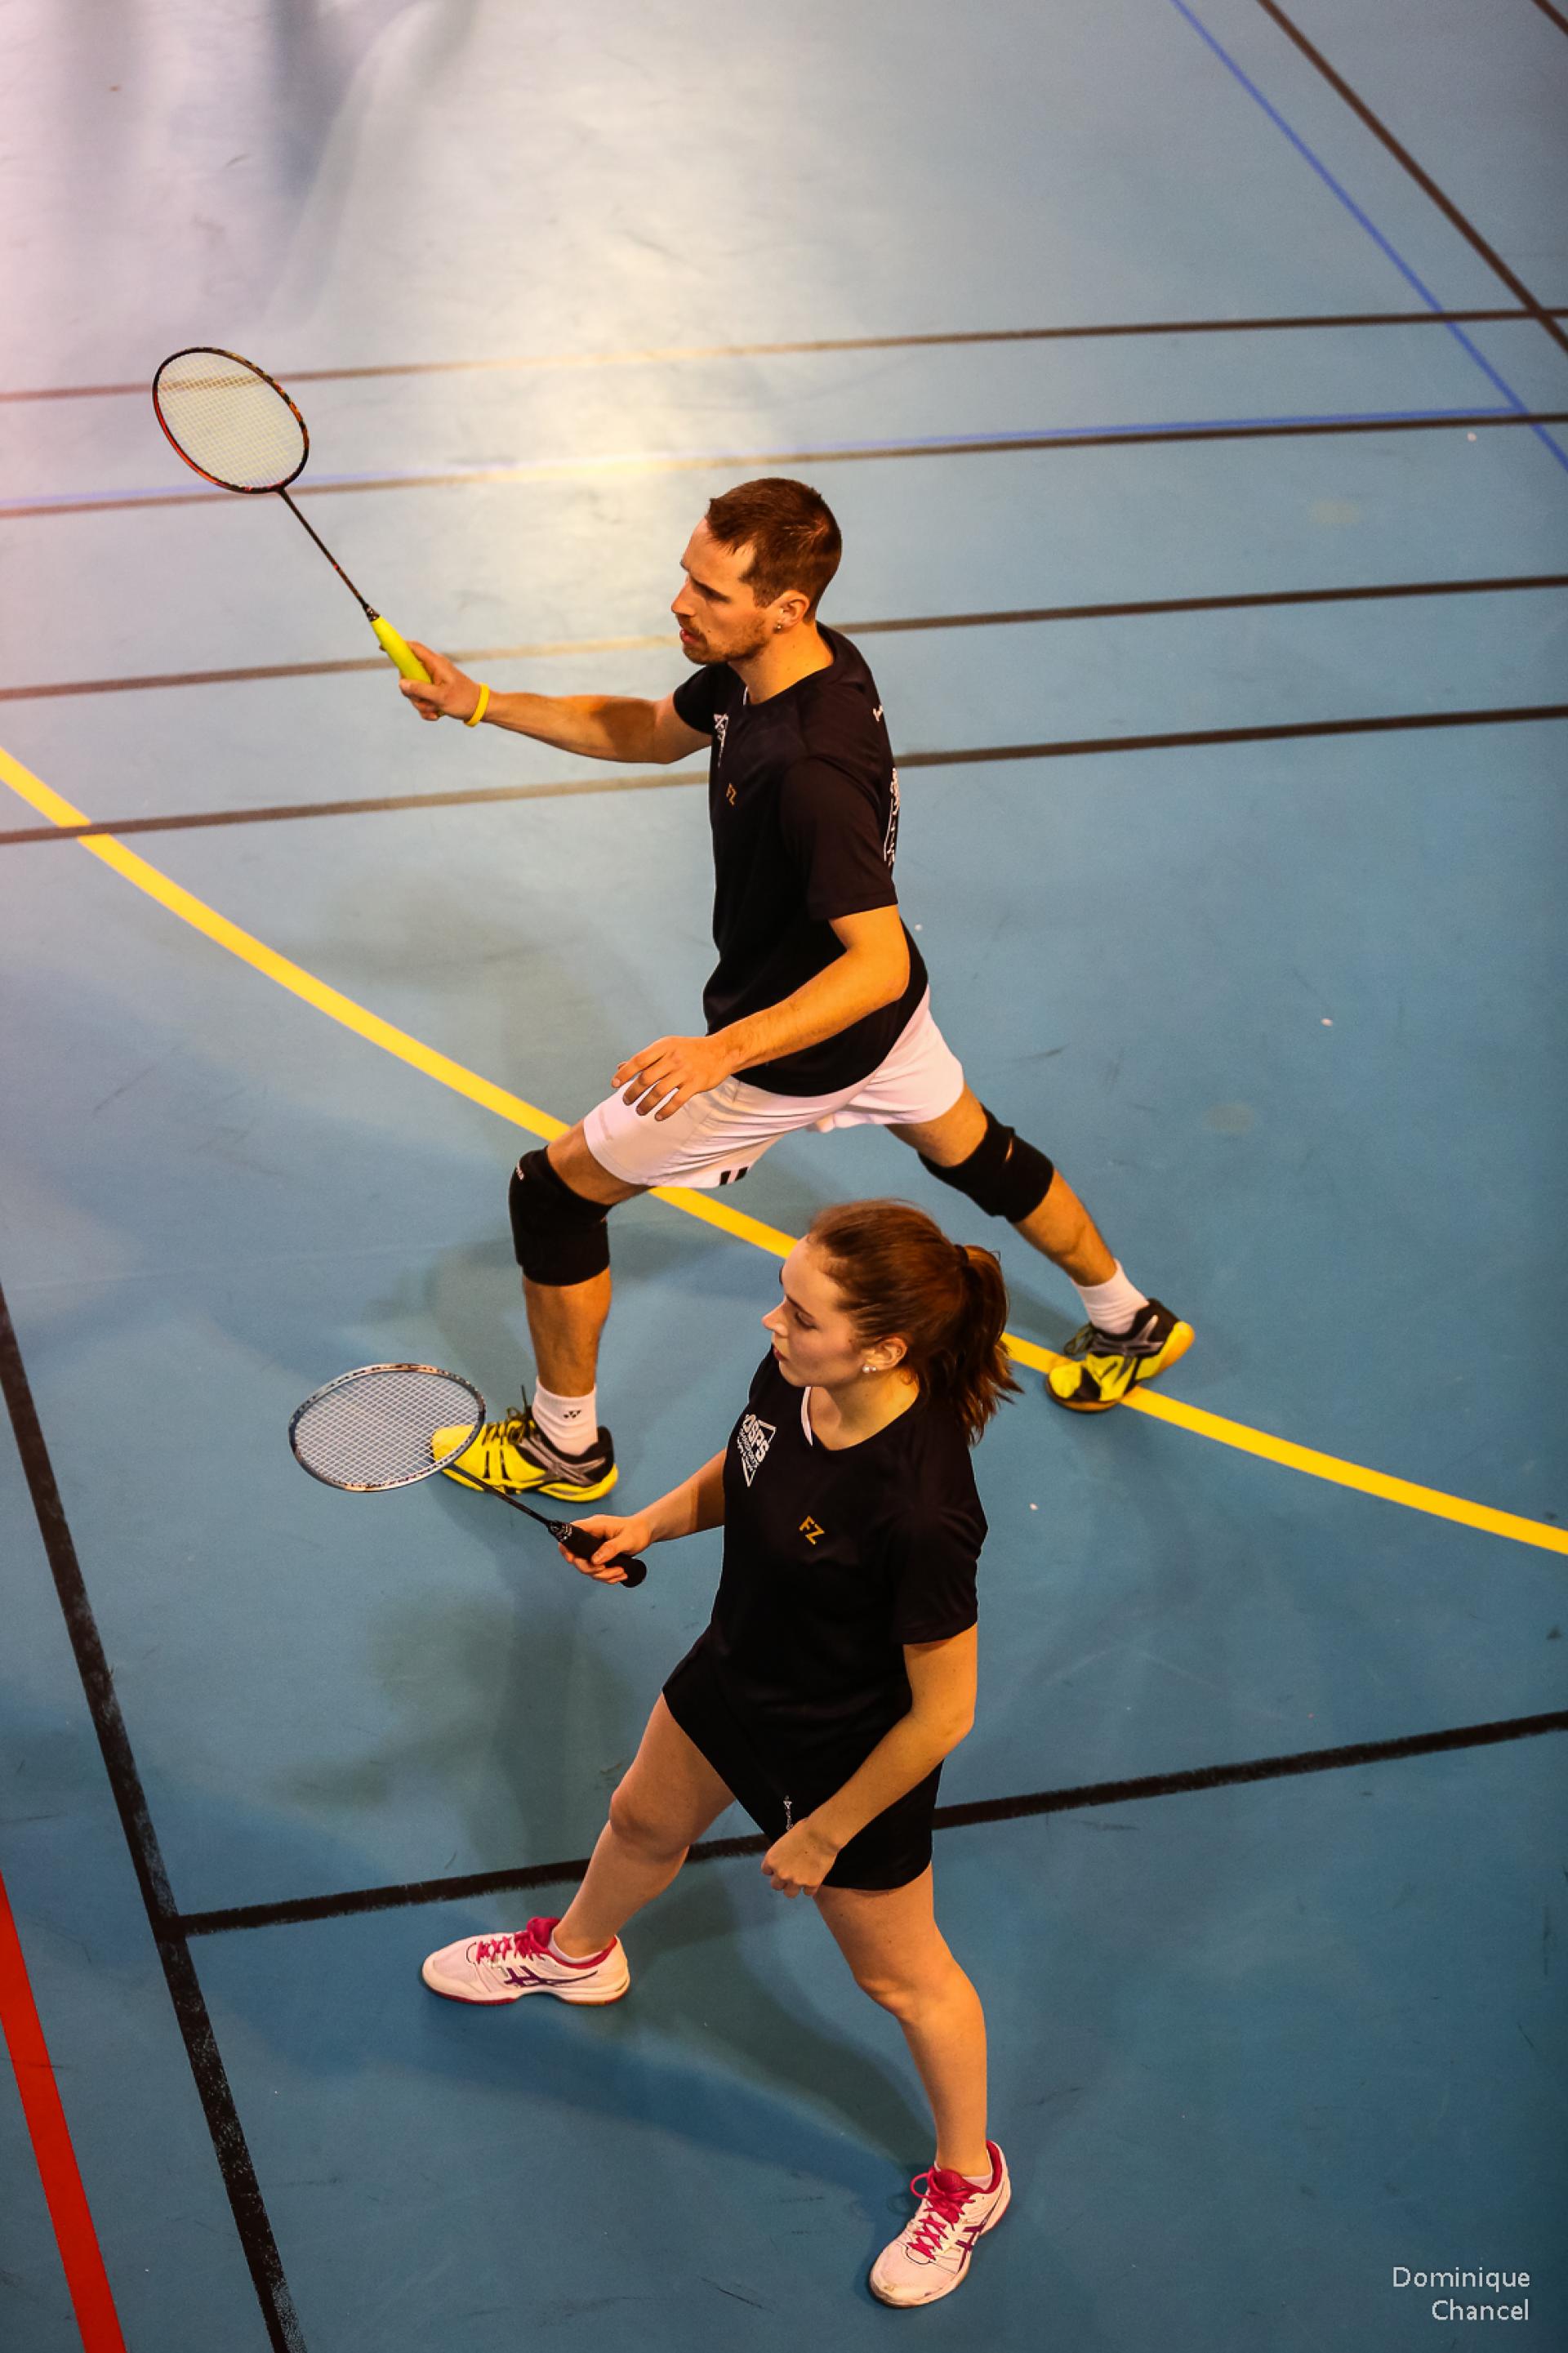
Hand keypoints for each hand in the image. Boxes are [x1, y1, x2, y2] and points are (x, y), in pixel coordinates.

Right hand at [397, 642, 481, 723]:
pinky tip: (436, 715)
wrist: (480, 709)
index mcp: (435, 664)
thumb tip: (401, 683)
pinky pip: (421, 699)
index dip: (397, 646)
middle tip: (422, 701)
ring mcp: (432, 681)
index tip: (382, 647)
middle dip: (412, 693)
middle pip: (408, 675)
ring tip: (434, 710)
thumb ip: (420, 689)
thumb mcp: (441, 696)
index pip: (413, 648)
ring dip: (420, 704)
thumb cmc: (464, 700)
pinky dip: (426, 709)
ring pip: (413, 691)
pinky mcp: (434, 691)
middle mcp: (432, 670)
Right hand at [557, 1512, 654, 1583]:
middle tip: (605, 1569)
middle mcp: (591, 1537)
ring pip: (589, 1568)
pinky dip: (608, 1577)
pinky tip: (619, 1574)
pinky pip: (598, 1572)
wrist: (645, 1533)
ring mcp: (595, 1548)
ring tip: (620, 1571)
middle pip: (577, 1557)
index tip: (573, 1560)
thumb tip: (595, 1560)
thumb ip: (611, 1548)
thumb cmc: (637, 1530)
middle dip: (590, 1568)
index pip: (571, 1534)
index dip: (567, 1548)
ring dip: (603, 1575)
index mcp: (594, 1527)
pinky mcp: (601, 1557)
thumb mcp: (627, 1539)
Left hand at [612, 1033, 738, 1119]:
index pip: (639, 1060)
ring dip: (646, 1104)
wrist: (721, 1051)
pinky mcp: (696, 1084)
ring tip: (639, 1111)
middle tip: (626, 1101)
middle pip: (646, 1078)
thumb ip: (646, 1058)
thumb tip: (620, 1067)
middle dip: (633, 1092)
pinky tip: (658, 1116)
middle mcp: (674, 1058)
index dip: (625, 1073)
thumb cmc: (689, 1050)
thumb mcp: (667, 1047)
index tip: (614, 1084)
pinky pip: (677, 1101)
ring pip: (660, 1091)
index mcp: (664, 1046)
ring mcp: (686, 1072)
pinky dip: (666, 1111)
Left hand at [760, 1818, 840, 1898]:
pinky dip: (811, 1887)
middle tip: (791, 1874)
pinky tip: (814, 1879)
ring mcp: (796, 1881)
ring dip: (794, 1887)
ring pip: (789, 1893)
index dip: (774, 1868)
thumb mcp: (786, 1839)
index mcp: (772, 1859)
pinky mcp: (811, 1884)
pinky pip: (808, 1893)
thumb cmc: (805, 1829)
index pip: (766, 1871)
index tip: (780, 1865)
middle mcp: (781, 1873)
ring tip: (801, 1880)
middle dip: (782, 1881)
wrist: (822, 1835)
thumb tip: (786, 1855)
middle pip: (776, 1885)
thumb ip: (782, 1852)